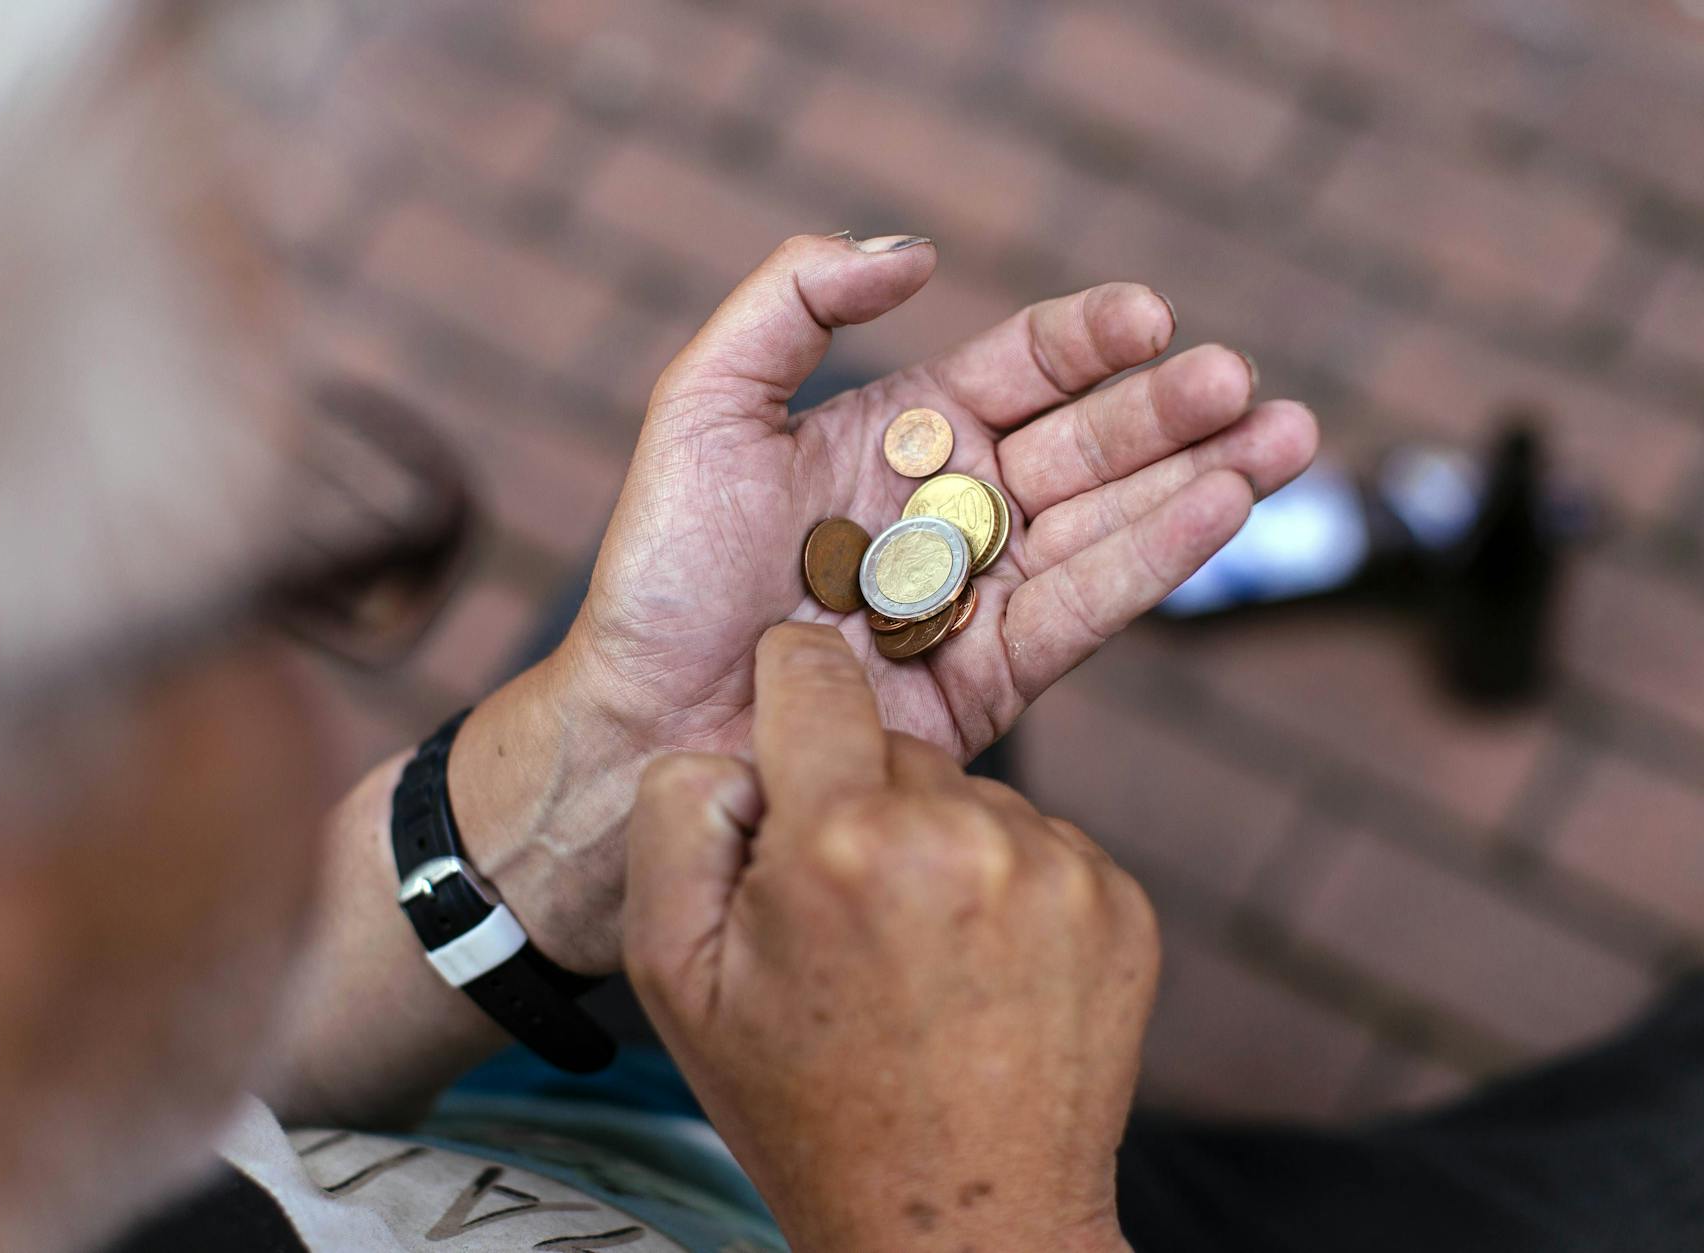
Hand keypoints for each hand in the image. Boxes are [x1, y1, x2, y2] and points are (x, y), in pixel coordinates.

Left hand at [572, 232, 1317, 758]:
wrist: (646, 723)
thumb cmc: (663, 571)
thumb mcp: (704, 407)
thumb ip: (790, 302)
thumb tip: (911, 249)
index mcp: (902, 436)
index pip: (1020, 370)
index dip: (1085, 341)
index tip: (1147, 315)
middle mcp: (955, 509)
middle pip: (1085, 442)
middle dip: (1167, 409)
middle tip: (1238, 379)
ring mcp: (980, 593)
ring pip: (1106, 523)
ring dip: (1198, 478)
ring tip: (1282, 437)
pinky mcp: (992, 679)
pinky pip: (1082, 609)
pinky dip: (1152, 562)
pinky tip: (1219, 510)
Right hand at [625, 622, 1157, 1252]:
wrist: (957, 1220)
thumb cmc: (803, 1104)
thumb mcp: (674, 975)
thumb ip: (677, 820)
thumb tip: (734, 749)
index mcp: (843, 841)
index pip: (810, 671)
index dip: (782, 694)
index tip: (782, 740)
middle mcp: (966, 834)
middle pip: (889, 743)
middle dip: (854, 798)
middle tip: (841, 910)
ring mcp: (1060, 867)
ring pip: (967, 791)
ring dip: (934, 840)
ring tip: (916, 952)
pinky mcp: (1121, 901)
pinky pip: (1037, 840)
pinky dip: (1003, 881)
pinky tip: (976, 965)